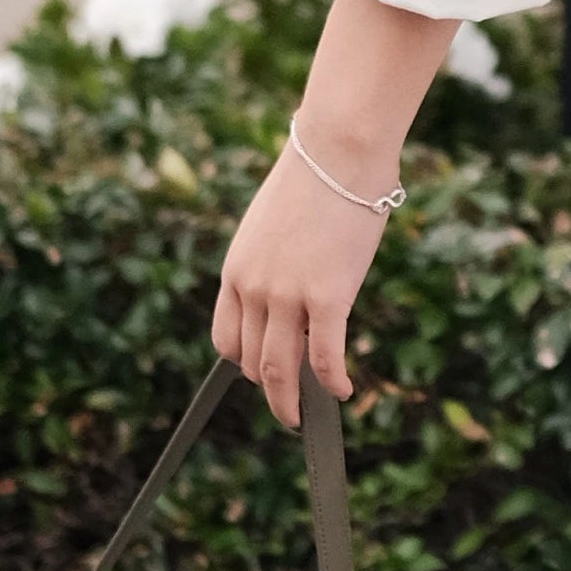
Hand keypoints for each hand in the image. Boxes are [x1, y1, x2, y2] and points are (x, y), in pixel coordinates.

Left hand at [214, 141, 390, 427]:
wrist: (337, 154)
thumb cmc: (314, 181)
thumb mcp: (272, 227)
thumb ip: (272, 265)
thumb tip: (293, 290)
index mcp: (236, 272)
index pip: (226, 338)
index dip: (242, 363)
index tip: (259, 373)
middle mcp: (254, 289)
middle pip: (251, 361)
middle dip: (269, 389)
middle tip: (286, 405)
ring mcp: (288, 296)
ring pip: (280, 369)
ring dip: (289, 401)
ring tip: (302, 416)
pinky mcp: (327, 297)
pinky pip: (325, 357)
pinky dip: (333, 382)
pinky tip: (345, 391)